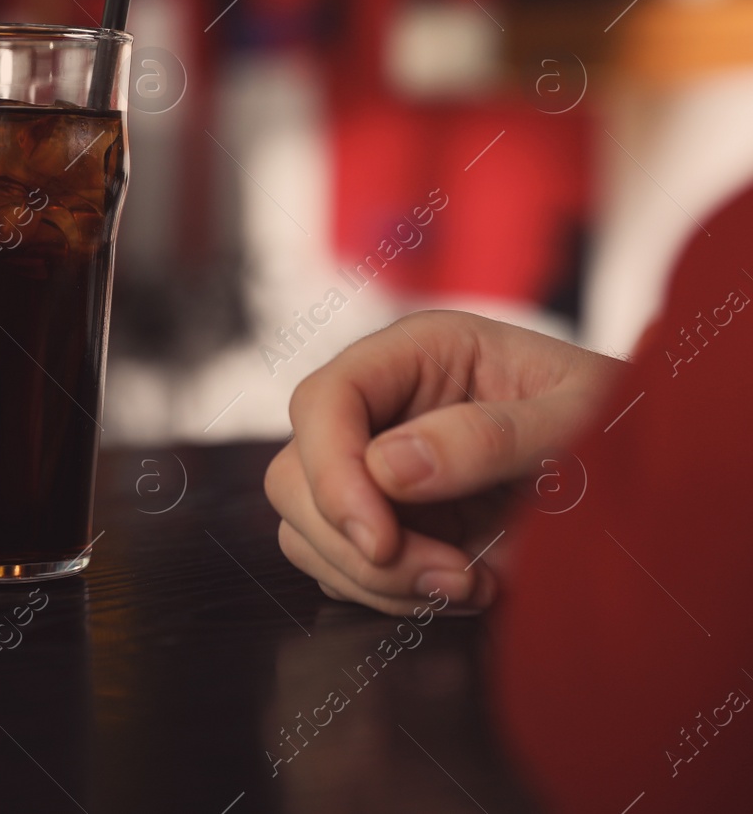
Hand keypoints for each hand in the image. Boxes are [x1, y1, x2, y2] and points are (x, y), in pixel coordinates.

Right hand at [264, 310, 622, 615]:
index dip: (331, 471)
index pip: (323, 401)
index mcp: (418, 354)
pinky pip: (341, 569)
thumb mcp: (578, 419)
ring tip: (469, 586)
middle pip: (296, 473)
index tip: (378, 538)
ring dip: (375, 578)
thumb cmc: (623, 426)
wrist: (655, 483)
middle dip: (355, 540)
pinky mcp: (385, 525)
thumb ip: (489, 437)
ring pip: (306, 529)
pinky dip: (389, 597)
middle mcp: (382, 409)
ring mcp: (376, 471)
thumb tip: (388, 467)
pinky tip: (463, 588)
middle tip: (445, 576)